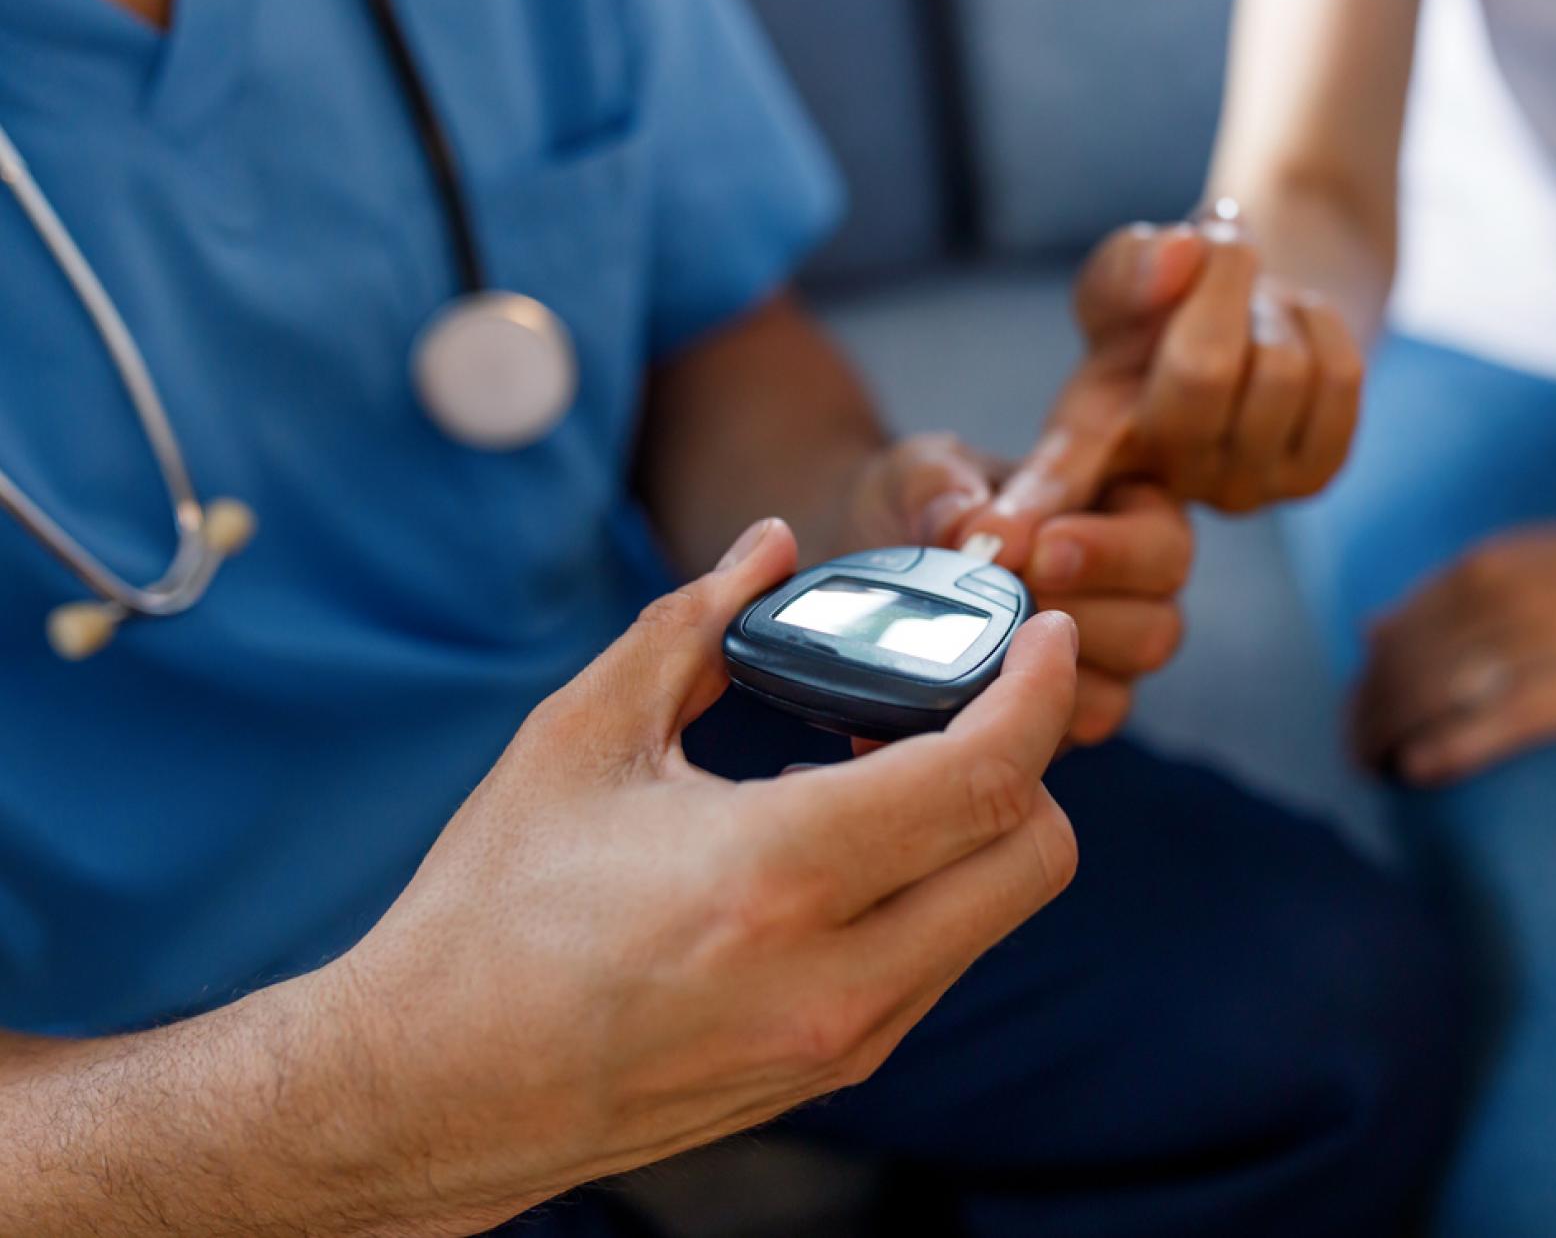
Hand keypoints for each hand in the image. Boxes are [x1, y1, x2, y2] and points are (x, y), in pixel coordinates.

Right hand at [330, 518, 1080, 1228]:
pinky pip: (940, 962)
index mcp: (775, 875)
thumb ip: (694, 627)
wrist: (434, 1089)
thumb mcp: (580, 741)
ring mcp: (843, 1039)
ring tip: (886, 767)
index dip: (1038, 691)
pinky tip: (850, 846)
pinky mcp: (835, 1072)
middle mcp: (834, 974)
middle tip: (965, 702)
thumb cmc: (490, 911)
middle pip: (1036, 855)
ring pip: (997, 913)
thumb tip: (768, 545)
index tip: (1043, 636)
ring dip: (981, 827)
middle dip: (1029, 760)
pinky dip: (936, 889)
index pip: (986, 777)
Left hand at [839, 436, 1195, 745]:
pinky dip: (1012, 722)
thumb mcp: (927, 471)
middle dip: (1078, 622)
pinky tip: (963, 692)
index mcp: (1130, 516)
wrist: (879, 547)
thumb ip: (947, 492)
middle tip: (1010, 603)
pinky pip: (1059, 741)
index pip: (1160, 544)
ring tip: (978, 644)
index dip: (1106, 554)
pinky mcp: (1058, 721)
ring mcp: (1100, 668)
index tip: (1038, 552)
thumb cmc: (928, 498)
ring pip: (1115, 696)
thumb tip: (976, 537)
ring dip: (1042, 675)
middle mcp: (1133, 598)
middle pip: (1156, 631)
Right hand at [980, 218, 1363, 533]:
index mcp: (1083, 440)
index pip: (1054, 479)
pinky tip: (1289, 337)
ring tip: (1249, 310)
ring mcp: (1234, 491)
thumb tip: (1179, 256)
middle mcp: (1152, 484)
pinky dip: (1322, 326)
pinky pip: (1339, 379)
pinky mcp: (1310, 479)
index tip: (990, 539)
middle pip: (1205, 370)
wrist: (1252, 314)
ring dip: (1273, 304)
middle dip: (1223, 283)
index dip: (1026, 510)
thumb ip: (1131, 262)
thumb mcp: (1123, 273)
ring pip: (1281, 369)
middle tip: (1214, 251)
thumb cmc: (1164, 300)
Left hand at [1354, 490, 1555, 785]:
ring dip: (1390, 741)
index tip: (1354, 718)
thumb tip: (1370, 630)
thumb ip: (1451, 595)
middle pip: (1401, 672)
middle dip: (1366, 720)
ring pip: (1432, 699)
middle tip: (1357, 758)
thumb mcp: (1527, 559)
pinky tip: (1417, 772)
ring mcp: (1539, 643)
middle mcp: (1498, 598)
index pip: (1392, 635)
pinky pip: (1489, 727)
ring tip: (1377, 773)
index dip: (1363, 684)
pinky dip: (1441, 752)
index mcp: (1483, 567)